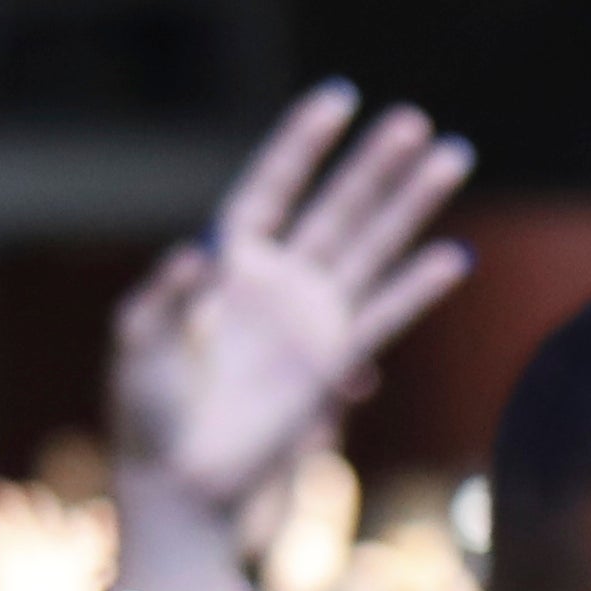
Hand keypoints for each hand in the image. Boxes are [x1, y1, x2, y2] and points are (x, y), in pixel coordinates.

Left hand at [113, 86, 475, 519]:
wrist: (182, 490)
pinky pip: (384, 317)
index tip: (339, 100)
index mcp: (224, 264)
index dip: (302, 144)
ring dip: (410, 207)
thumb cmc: (146, 416)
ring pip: (370, 249)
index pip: (271, 187)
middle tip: (416, 121)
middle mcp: (275, 284)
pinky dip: (417, 288)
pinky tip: (452, 256)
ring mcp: (309, 323)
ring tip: (452, 156)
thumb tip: (197, 253)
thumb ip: (165, 298)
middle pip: (335, 209)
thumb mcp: (138, 347)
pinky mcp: (333, 368)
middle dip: (375, 166)